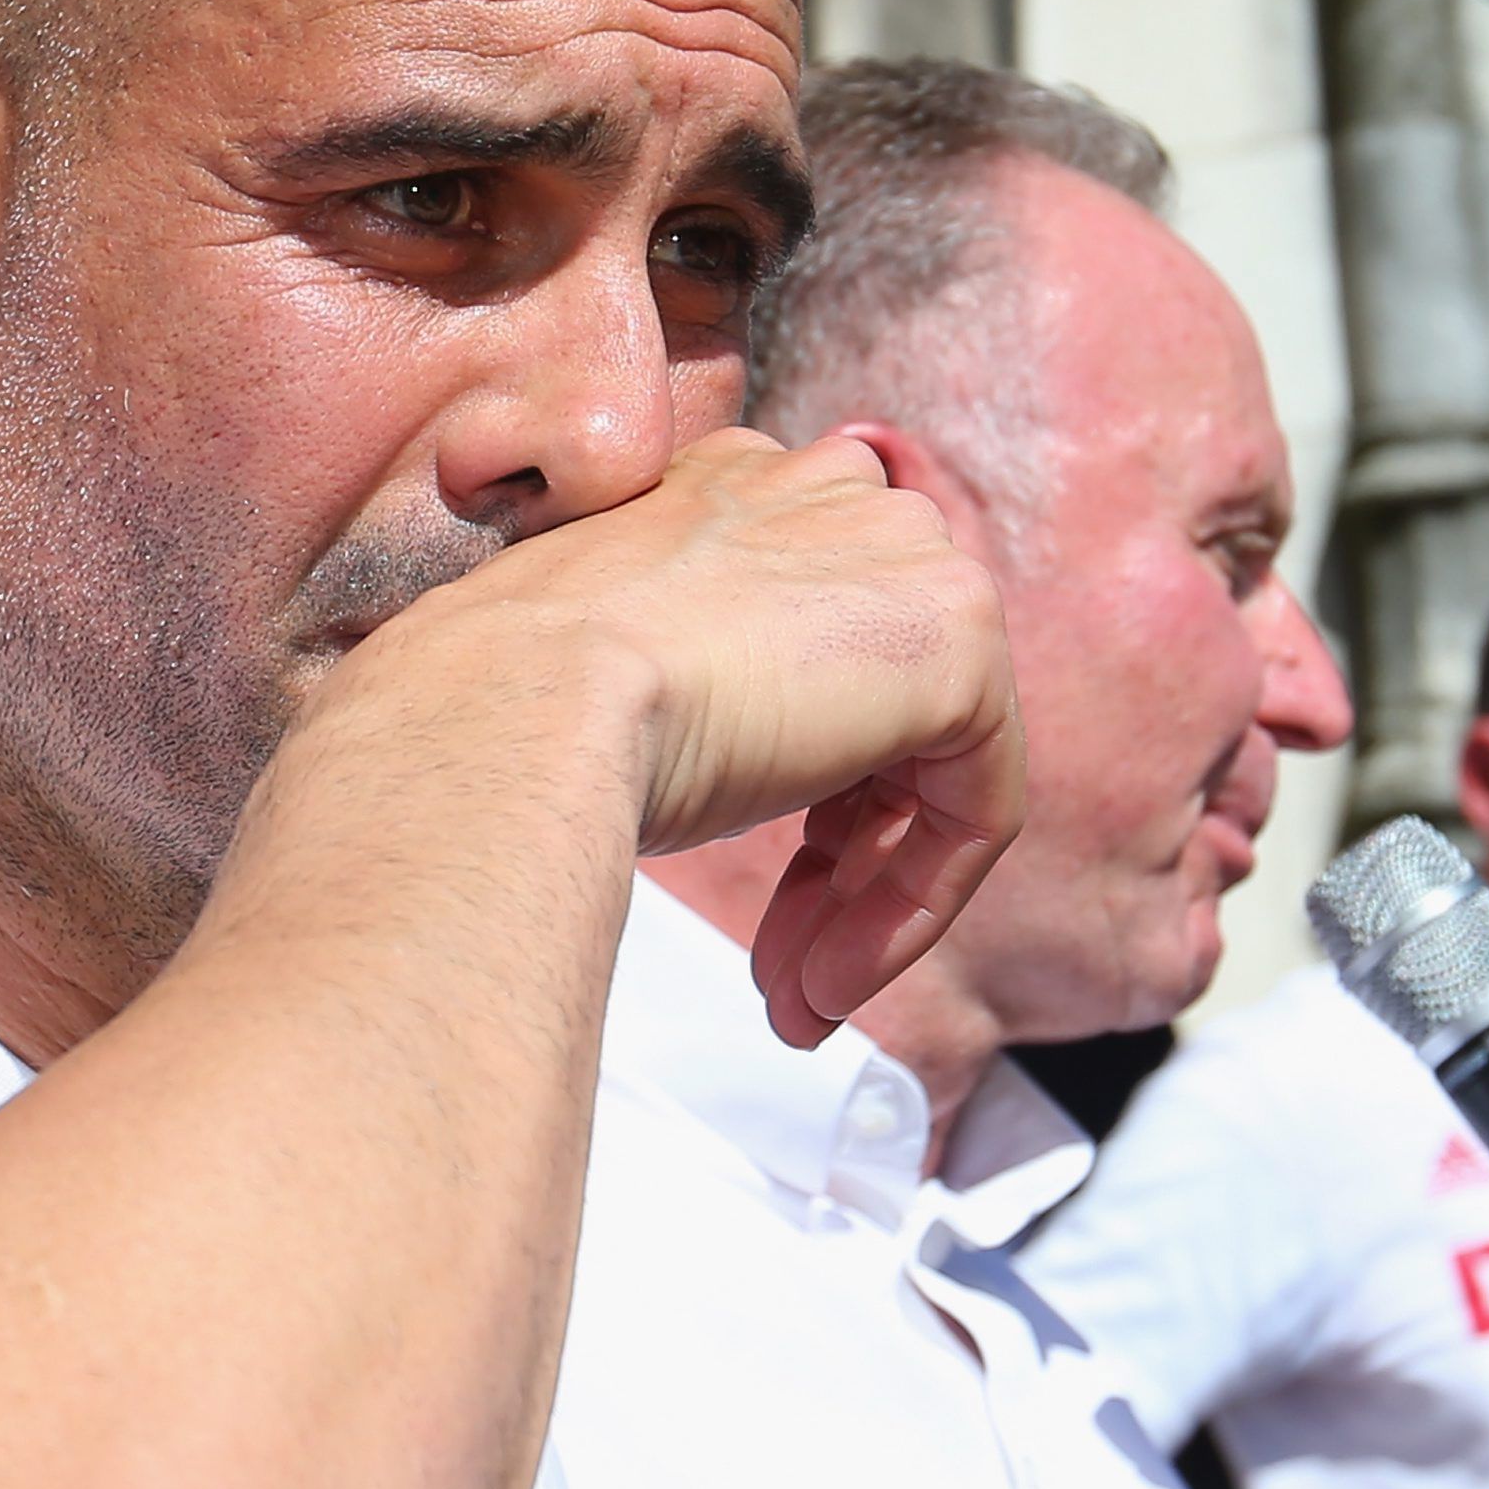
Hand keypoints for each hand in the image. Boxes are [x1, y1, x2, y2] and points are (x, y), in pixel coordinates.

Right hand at [379, 429, 1018, 1046]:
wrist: (514, 708)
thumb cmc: (512, 711)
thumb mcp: (606, 681)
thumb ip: (693, 687)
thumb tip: (738, 758)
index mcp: (734, 488)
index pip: (809, 644)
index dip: (788, 787)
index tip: (737, 890)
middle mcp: (831, 496)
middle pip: (882, 709)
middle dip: (834, 859)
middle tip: (773, 971)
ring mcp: (904, 557)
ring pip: (931, 767)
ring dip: (863, 901)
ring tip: (795, 1000)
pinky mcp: (959, 638)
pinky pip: (977, 806)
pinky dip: (915, 907)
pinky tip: (828, 982)